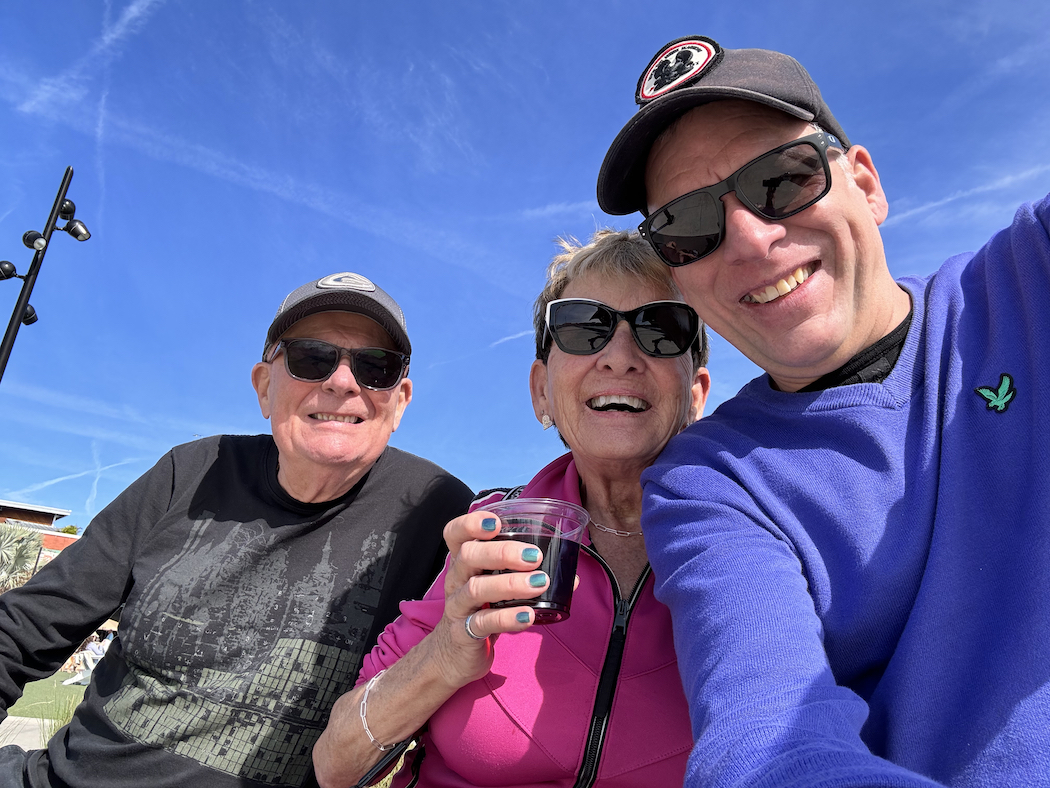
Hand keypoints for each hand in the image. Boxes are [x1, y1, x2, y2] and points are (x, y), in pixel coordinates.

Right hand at [433, 510, 549, 684]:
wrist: (455, 656)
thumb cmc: (482, 611)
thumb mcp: (496, 589)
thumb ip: (526, 577)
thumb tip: (572, 577)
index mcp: (464, 563)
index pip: (455, 534)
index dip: (471, 523)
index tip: (496, 522)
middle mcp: (456, 580)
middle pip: (468, 555)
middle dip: (502, 552)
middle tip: (534, 556)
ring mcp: (458, 607)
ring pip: (475, 588)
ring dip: (510, 584)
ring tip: (540, 583)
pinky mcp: (463, 634)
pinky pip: (483, 623)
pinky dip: (507, 618)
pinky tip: (528, 615)